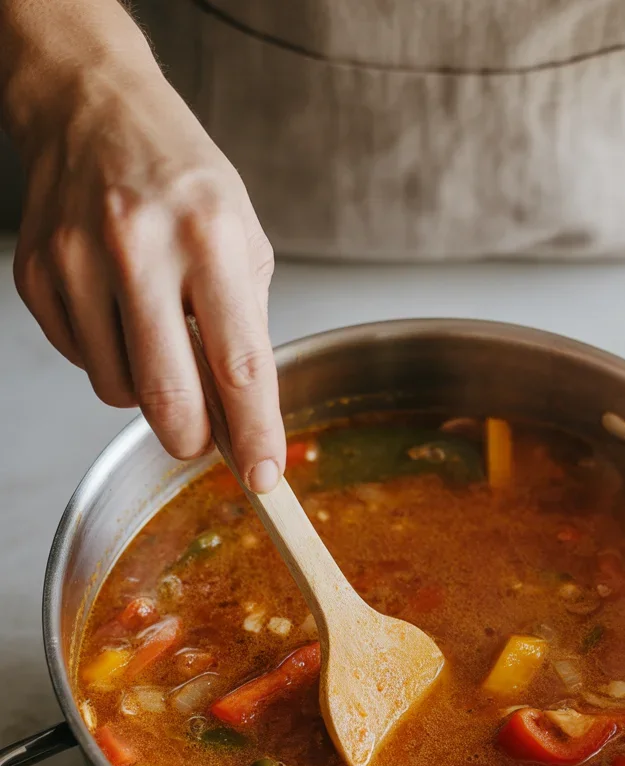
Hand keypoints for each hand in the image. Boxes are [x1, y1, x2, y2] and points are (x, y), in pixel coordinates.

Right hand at [10, 55, 284, 490]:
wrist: (95, 108)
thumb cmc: (183, 180)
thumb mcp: (244, 240)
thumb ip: (245, 329)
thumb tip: (242, 417)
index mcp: (210, 237)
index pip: (239, 365)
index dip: (253, 434)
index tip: (264, 477)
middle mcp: (139, 247)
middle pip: (168, 396)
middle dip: (192, 439)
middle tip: (203, 438)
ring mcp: (78, 260)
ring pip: (118, 391)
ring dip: (148, 392)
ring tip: (158, 336)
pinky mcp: (38, 274)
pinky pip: (82, 361)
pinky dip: (109, 357)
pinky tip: (118, 311)